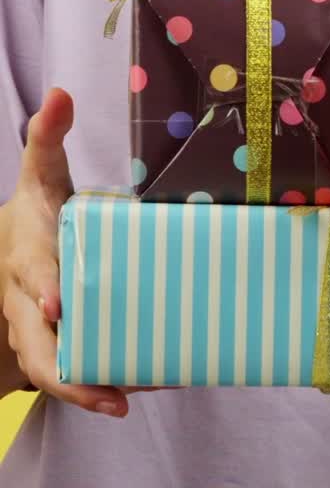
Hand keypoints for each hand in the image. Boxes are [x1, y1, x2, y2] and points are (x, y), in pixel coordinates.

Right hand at [0, 87, 143, 417]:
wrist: (14, 258)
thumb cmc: (37, 215)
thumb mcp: (40, 175)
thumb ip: (48, 136)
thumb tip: (60, 91)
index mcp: (26, 252)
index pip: (31, 272)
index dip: (41, 288)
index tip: (57, 303)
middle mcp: (27, 301)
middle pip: (36, 344)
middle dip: (65, 369)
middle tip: (107, 391)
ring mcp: (41, 333)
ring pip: (53, 371)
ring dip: (89, 390)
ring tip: (126, 401)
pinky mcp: (64, 349)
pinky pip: (82, 372)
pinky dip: (112, 382)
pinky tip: (153, 383)